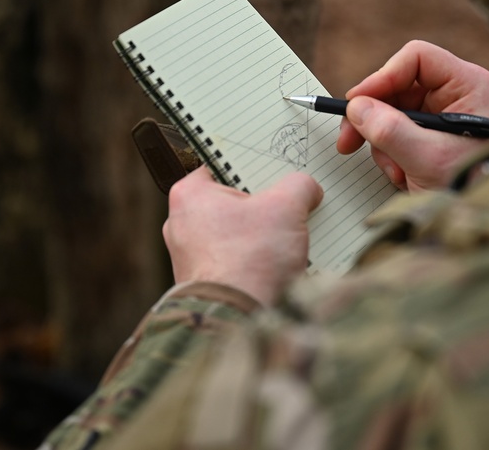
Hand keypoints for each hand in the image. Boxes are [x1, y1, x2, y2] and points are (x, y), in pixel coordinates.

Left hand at [163, 166, 323, 305]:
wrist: (237, 322)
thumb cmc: (250, 261)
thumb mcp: (286, 208)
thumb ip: (299, 186)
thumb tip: (307, 189)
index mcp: (189, 196)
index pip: (222, 165)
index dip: (253, 166)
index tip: (276, 170)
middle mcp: (181, 226)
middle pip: (232, 202)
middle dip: (264, 205)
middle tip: (290, 205)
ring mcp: (190, 259)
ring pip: (235, 235)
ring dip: (263, 237)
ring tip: (290, 240)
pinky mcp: (204, 286)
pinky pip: (236, 263)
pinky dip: (256, 263)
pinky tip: (279, 268)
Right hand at [337, 40, 488, 190]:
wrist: (487, 220)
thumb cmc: (475, 185)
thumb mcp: (428, 159)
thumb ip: (390, 131)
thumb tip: (357, 109)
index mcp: (468, 85)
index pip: (417, 59)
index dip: (383, 76)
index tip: (357, 101)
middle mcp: (456, 94)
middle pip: (398, 86)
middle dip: (374, 117)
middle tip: (349, 139)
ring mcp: (442, 115)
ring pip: (392, 112)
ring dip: (384, 143)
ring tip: (396, 170)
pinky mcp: (432, 135)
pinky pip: (397, 132)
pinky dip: (391, 154)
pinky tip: (404, 174)